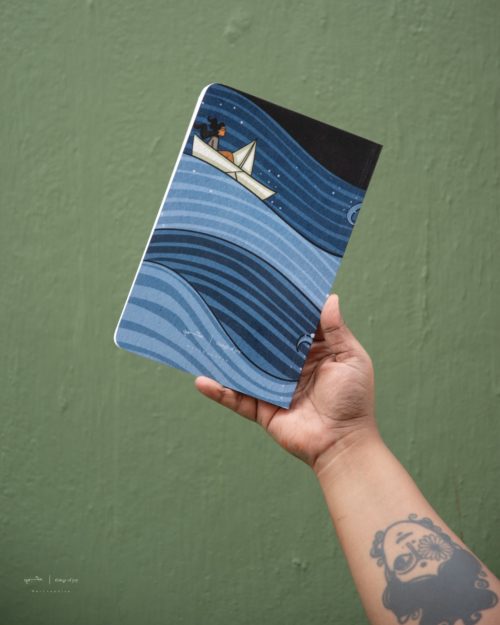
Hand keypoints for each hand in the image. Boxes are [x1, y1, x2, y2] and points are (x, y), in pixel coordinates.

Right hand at [195, 294, 377, 471]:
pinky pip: (236, 398)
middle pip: (265, 343)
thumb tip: (329, 298)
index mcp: (313, 352)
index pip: (294, 325)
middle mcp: (291, 367)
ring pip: (246, 368)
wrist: (342, 444)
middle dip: (249, 327)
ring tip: (205, 336)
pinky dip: (219, 391)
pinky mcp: (262, 409)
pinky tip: (201, 379)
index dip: (283, 309)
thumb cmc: (353, 401)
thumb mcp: (351, 359)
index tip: (266, 287)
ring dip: (227, 356)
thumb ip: (337, 331)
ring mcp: (274, 388)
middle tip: (228, 305)